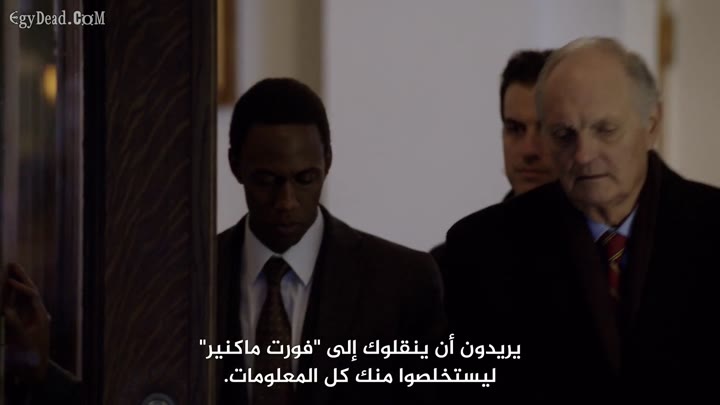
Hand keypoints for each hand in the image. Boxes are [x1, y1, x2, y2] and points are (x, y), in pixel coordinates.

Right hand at [2, 263, 49, 384]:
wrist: (35, 372)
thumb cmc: (31, 357)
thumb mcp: (22, 341)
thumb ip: (15, 325)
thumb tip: (6, 310)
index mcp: (40, 316)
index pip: (32, 296)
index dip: (20, 287)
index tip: (8, 281)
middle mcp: (37, 314)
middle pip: (30, 291)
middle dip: (22, 277)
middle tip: (12, 264)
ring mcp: (31, 318)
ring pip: (24, 297)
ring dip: (17, 283)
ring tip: (9, 269)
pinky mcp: (24, 323)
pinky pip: (18, 306)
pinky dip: (12, 296)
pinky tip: (7, 288)